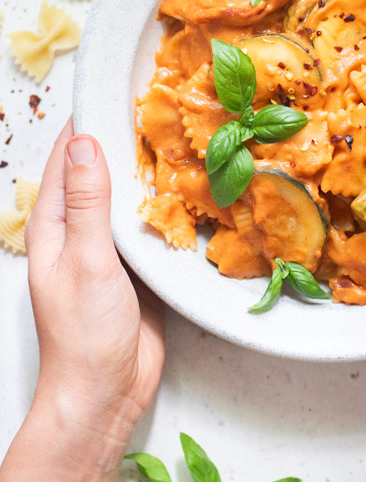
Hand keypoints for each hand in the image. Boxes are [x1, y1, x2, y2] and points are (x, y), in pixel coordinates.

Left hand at [0, 119, 164, 481]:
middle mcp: (80, 230)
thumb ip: (88, 203)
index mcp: (54, 225)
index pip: (67, 159)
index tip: (118, 89)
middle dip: (127, 141)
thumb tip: (83, 143)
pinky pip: (152, 225)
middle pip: (102, 172)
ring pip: (131, 197)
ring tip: (184, 137)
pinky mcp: (140, 265)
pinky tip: (193, 188)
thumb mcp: (85, 260)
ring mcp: (111, 248)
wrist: (107, 392)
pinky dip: (168, 205)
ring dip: (151, 172)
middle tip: (164, 108)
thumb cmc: (84, 333)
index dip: (89, 123)